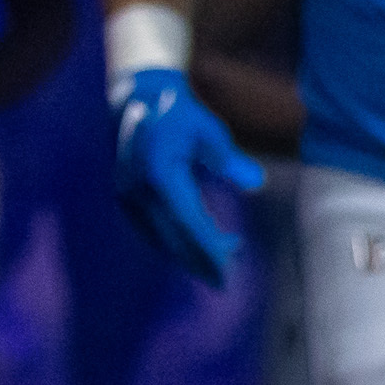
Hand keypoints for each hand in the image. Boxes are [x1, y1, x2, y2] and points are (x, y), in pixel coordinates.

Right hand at [111, 68, 257, 286]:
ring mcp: (128, 198)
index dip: (207, 247)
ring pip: (160, 238)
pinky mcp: (127, 201)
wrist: (139, 103)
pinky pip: (152, 231)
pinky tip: (197, 249)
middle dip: (198, 261)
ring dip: (188, 254)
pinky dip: (174, 243)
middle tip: (225, 281)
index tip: (228, 266)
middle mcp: (138, 192)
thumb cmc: (181, 116)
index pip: (188, 221)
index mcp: (160, 175)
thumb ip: (230, 159)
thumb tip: (258, 183)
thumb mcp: (210, 131)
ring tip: (221, 264)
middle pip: (172, 237)